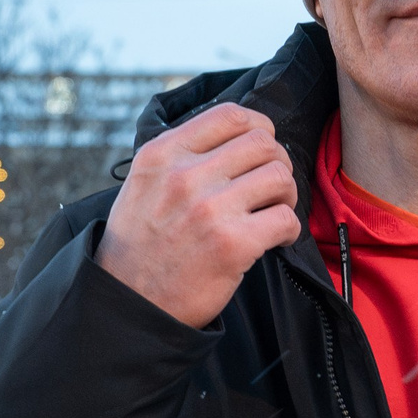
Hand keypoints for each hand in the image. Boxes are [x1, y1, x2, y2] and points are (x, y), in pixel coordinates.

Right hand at [96, 104, 300, 326]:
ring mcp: (209, 208)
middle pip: (263, 142)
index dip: (258, 127)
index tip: (261, 149)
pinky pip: (286, 219)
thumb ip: (181, 156)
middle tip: (271, 187)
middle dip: (277, 162)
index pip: (230, 114)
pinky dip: (289, 230)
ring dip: (286, 195)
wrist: (128, 303)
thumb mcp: (144, 184)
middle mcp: (185, 175)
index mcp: (162, 154)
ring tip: (272, 212)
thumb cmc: (140, 246)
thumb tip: (234, 138)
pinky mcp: (232, 244)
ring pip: (280, 176)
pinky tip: (274, 239)